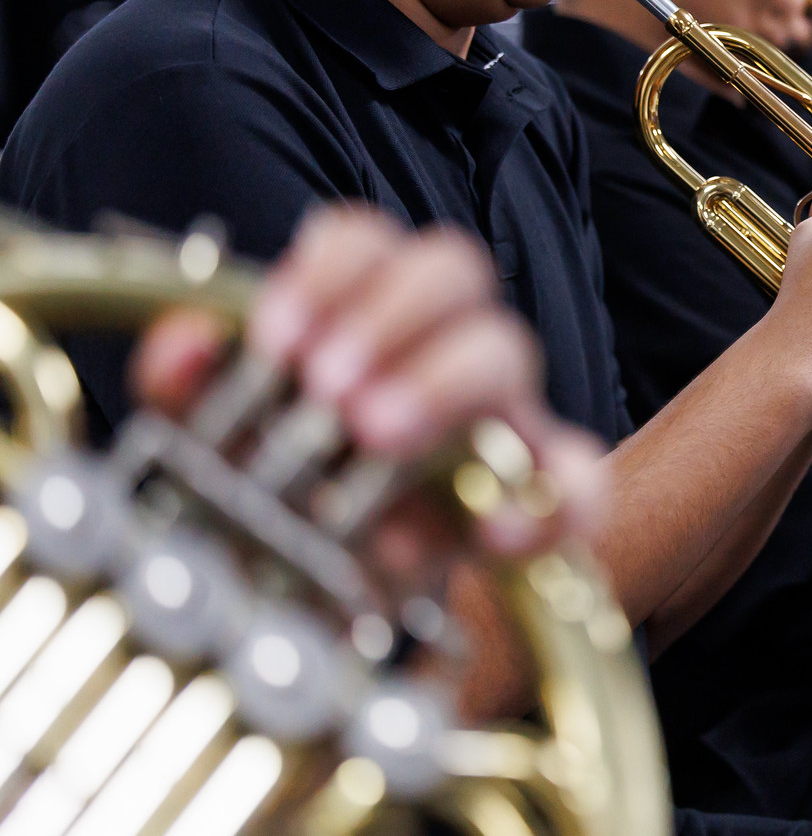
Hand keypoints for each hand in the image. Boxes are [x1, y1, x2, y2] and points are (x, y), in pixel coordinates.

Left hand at [131, 205, 603, 555]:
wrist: (317, 615)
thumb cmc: (274, 509)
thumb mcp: (215, 448)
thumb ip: (189, 389)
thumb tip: (186, 343)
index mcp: (360, 320)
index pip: (367, 244)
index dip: (327, 273)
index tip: (276, 340)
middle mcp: (438, 350)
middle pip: (453, 268)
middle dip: (387, 316)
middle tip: (328, 389)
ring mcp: (497, 418)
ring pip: (509, 347)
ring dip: (440, 380)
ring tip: (374, 437)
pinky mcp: (538, 500)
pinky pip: (578, 483)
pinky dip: (547, 499)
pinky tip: (494, 531)